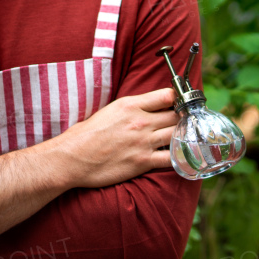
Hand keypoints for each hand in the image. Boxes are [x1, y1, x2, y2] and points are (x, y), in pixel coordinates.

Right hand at [53, 87, 178, 189]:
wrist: (73, 158)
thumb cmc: (86, 135)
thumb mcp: (110, 111)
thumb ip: (131, 108)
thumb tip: (146, 108)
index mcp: (131, 105)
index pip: (167, 96)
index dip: (176, 100)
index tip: (178, 105)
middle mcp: (141, 121)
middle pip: (176, 115)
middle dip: (183, 118)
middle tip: (185, 122)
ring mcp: (143, 142)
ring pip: (177, 134)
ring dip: (183, 135)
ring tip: (184, 137)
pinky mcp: (143, 162)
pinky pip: (171, 158)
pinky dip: (179, 156)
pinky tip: (180, 155)